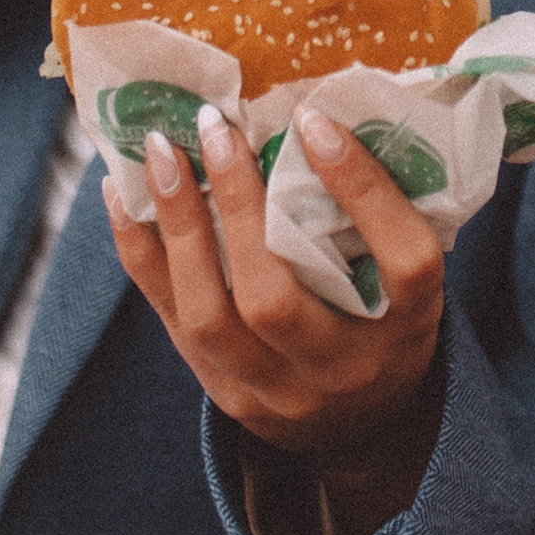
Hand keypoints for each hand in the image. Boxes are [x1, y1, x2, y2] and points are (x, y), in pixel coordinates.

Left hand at [104, 102, 447, 534]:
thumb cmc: (386, 315)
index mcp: (410, 325)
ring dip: (179, 227)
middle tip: (216, 127)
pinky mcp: (226, 393)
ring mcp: (276, 392)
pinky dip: (143, 252)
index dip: (362, 189)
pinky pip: (172, 321)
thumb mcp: (408, 274)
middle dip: (236, 207)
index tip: (312, 119)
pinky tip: (125, 194)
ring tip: (162, 152)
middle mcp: (343, 369)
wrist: (362, 425)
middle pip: (276, 302)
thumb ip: (380, 211)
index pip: (402, 260)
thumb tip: (320, 109)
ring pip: (210, 318)